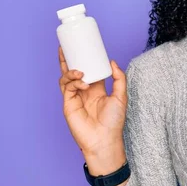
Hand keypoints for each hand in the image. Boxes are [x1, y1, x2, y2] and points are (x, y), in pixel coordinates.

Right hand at [58, 46, 127, 161]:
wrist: (104, 139)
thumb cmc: (114, 121)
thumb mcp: (121, 96)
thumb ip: (119, 79)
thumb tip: (112, 61)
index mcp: (96, 88)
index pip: (88, 69)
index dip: (84, 58)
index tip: (83, 46)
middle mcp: (83, 91)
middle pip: (72, 70)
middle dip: (67, 58)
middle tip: (64, 46)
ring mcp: (74, 97)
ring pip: (66, 77)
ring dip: (71, 71)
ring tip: (80, 71)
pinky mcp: (68, 104)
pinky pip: (66, 87)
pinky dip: (73, 81)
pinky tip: (82, 82)